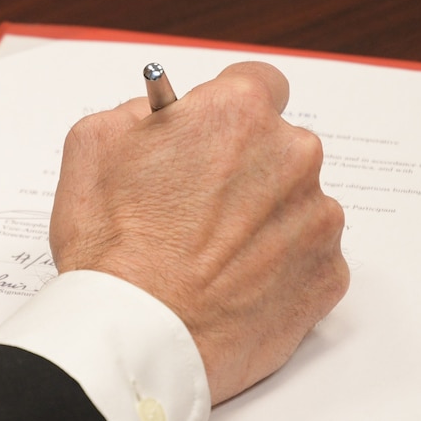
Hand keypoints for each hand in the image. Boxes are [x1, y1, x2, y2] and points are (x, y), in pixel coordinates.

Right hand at [50, 61, 347, 403]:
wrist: (139, 337)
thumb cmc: (113, 247)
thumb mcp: (92, 145)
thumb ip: (138, 112)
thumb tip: (161, 115)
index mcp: (238, 113)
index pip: (258, 83)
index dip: (227, 112)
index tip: (211, 137)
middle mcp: (292, 156)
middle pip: (278, 147)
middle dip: (244, 169)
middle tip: (196, 208)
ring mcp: (317, 218)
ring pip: (294, 204)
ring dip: (262, 220)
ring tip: (209, 257)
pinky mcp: (327, 275)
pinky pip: (307, 258)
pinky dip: (276, 268)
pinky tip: (232, 285)